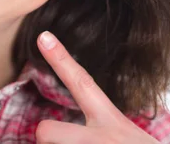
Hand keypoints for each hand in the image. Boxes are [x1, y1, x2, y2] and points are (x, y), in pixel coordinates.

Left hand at [35, 31, 158, 143]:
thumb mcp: (127, 138)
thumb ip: (99, 129)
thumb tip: (53, 133)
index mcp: (111, 122)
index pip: (83, 83)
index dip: (61, 59)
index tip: (42, 35)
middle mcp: (101, 137)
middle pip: (45, 130)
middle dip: (45, 136)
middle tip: (60, 142)